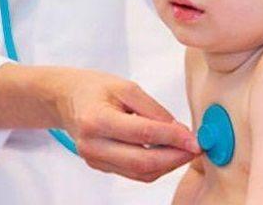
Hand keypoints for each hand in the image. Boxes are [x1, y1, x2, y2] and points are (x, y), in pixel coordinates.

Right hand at [50, 68, 200, 181]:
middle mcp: (92, 145)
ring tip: (185, 150)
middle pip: (142, 162)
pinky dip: (156, 167)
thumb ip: (154, 110)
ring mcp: (94, 160)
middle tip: (196, 149)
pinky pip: (133, 173)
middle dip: (175, 158)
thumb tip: (180, 132)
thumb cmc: (95, 88)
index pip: (143, 134)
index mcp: (96, 119)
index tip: (195, 139)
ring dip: (168, 165)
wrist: (66, 99)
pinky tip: (168, 154)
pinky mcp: (100, 167)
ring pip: (140, 173)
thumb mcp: (126, 87)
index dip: (173, 138)